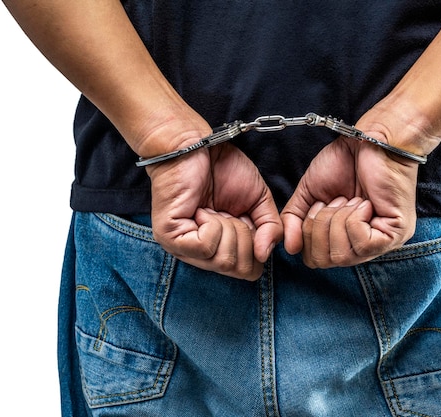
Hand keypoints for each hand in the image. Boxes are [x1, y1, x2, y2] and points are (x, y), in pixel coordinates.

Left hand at [147, 143, 282, 280]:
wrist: (197, 144)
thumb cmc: (224, 168)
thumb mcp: (259, 201)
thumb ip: (271, 229)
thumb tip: (265, 254)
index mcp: (221, 248)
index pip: (250, 270)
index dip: (257, 245)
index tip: (244, 218)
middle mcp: (201, 254)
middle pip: (240, 270)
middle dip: (245, 237)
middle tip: (229, 212)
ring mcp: (183, 248)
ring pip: (223, 260)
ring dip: (229, 228)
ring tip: (214, 209)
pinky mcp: (170, 238)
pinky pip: (205, 246)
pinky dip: (212, 225)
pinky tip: (201, 209)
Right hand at [281, 133, 418, 268]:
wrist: (369, 139)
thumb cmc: (344, 163)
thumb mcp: (310, 194)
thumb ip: (294, 220)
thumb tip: (289, 248)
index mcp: (344, 239)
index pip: (315, 259)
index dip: (308, 233)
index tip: (321, 203)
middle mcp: (364, 247)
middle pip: (326, 260)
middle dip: (321, 226)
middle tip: (336, 200)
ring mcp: (382, 242)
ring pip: (342, 255)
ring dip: (338, 220)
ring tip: (350, 199)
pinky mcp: (396, 234)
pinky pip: (362, 243)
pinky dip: (354, 218)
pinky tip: (365, 202)